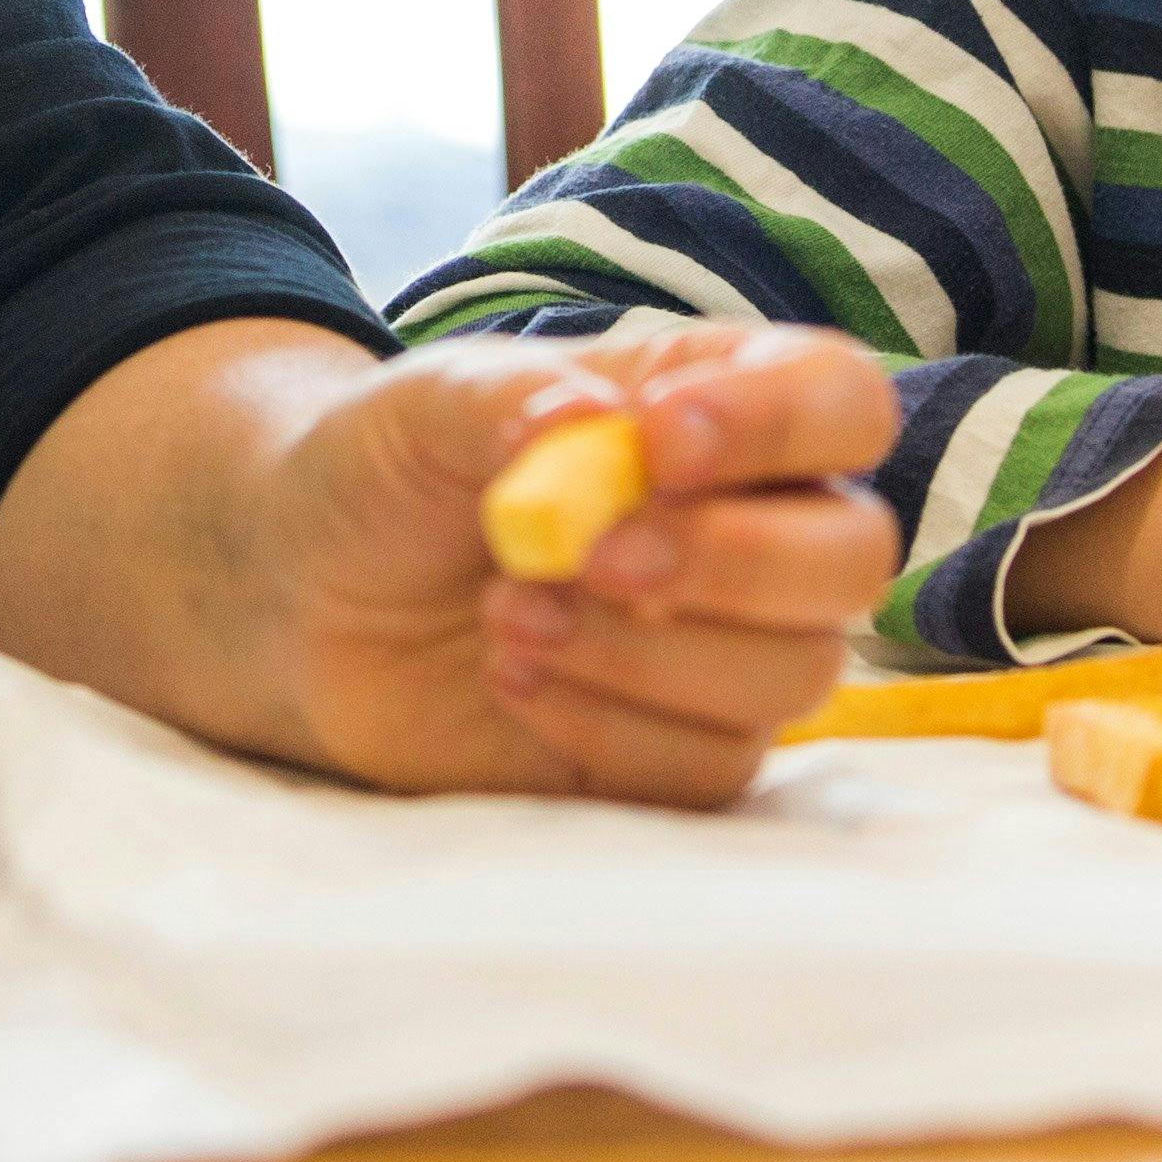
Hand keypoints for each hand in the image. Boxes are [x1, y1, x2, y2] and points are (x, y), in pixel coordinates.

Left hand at [272, 331, 897, 809]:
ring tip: (507, 613)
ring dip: (648, 651)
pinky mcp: (679, 751)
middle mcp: (754, 528)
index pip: (840, 400)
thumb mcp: (426, 404)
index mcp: (719, 406)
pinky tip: (512, 679)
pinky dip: (607, 728)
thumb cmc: (393, 469)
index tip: (658, 442)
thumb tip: (596, 423)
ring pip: (794, 673)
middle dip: (734, 561)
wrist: (307, 592)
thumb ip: (512, 397)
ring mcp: (726, 649)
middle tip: (592, 555)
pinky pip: (710, 765)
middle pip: (854, 554)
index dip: (781, 422)